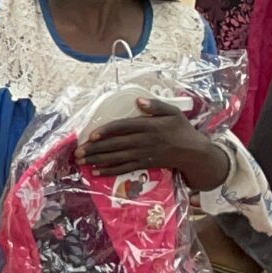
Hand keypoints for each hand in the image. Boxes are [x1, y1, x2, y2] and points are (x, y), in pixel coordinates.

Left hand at [81, 98, 229, 184]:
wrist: (193, 152)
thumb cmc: (182, 129)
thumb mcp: (173, 112)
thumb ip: (156, 105)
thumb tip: (138, 100)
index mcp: (149, 126)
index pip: (123, 127)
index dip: (106, 131)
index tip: (92, 135)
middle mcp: (144, 141)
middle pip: (115, 144)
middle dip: (94, 149)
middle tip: (77, 151)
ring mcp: (143, 154)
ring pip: (116, 158)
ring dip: (97, 160)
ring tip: (81, 161)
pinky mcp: (144, 165)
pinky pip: (124, 169)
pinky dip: (109, 171)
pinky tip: (96, 171)